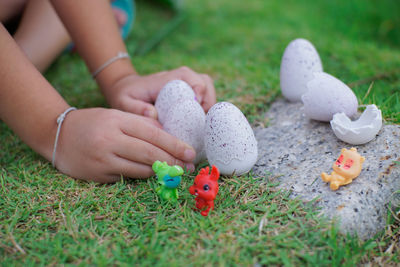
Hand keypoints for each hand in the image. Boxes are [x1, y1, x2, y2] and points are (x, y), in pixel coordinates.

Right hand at [54, 108, 195, 182]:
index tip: (190, 153)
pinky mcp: (97, 175)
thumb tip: (170, 139)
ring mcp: (102, 159)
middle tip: (188, 167)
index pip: (152, 134)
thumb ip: (142, 125)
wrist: (58, 135)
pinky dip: (142, 176)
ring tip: (175, 172)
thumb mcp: (117, 116)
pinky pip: (126, 178)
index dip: (174, 145)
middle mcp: (110, 140)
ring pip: (140, 169)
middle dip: (172, 162)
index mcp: (117, 121)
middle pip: (149, 154)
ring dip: (160, 172)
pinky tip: (153, 176)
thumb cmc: (94, 123)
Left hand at [104, 66, 216, 118]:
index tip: (197, 108)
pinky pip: (204, 96)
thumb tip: (153, 114)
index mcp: (167, 79)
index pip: (190, 78)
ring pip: (207, 88)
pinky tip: (199, 123)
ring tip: (203, 122)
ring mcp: (185, 84)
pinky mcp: (188, 92)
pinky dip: (206, 107)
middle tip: (203, 119)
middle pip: (205, 81)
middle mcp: (179, 78)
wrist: (126, 89)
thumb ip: (136, 109)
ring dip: (210, 104)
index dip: (199, 92)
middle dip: (209, 99)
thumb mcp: (124, 103)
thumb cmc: (126, 96)